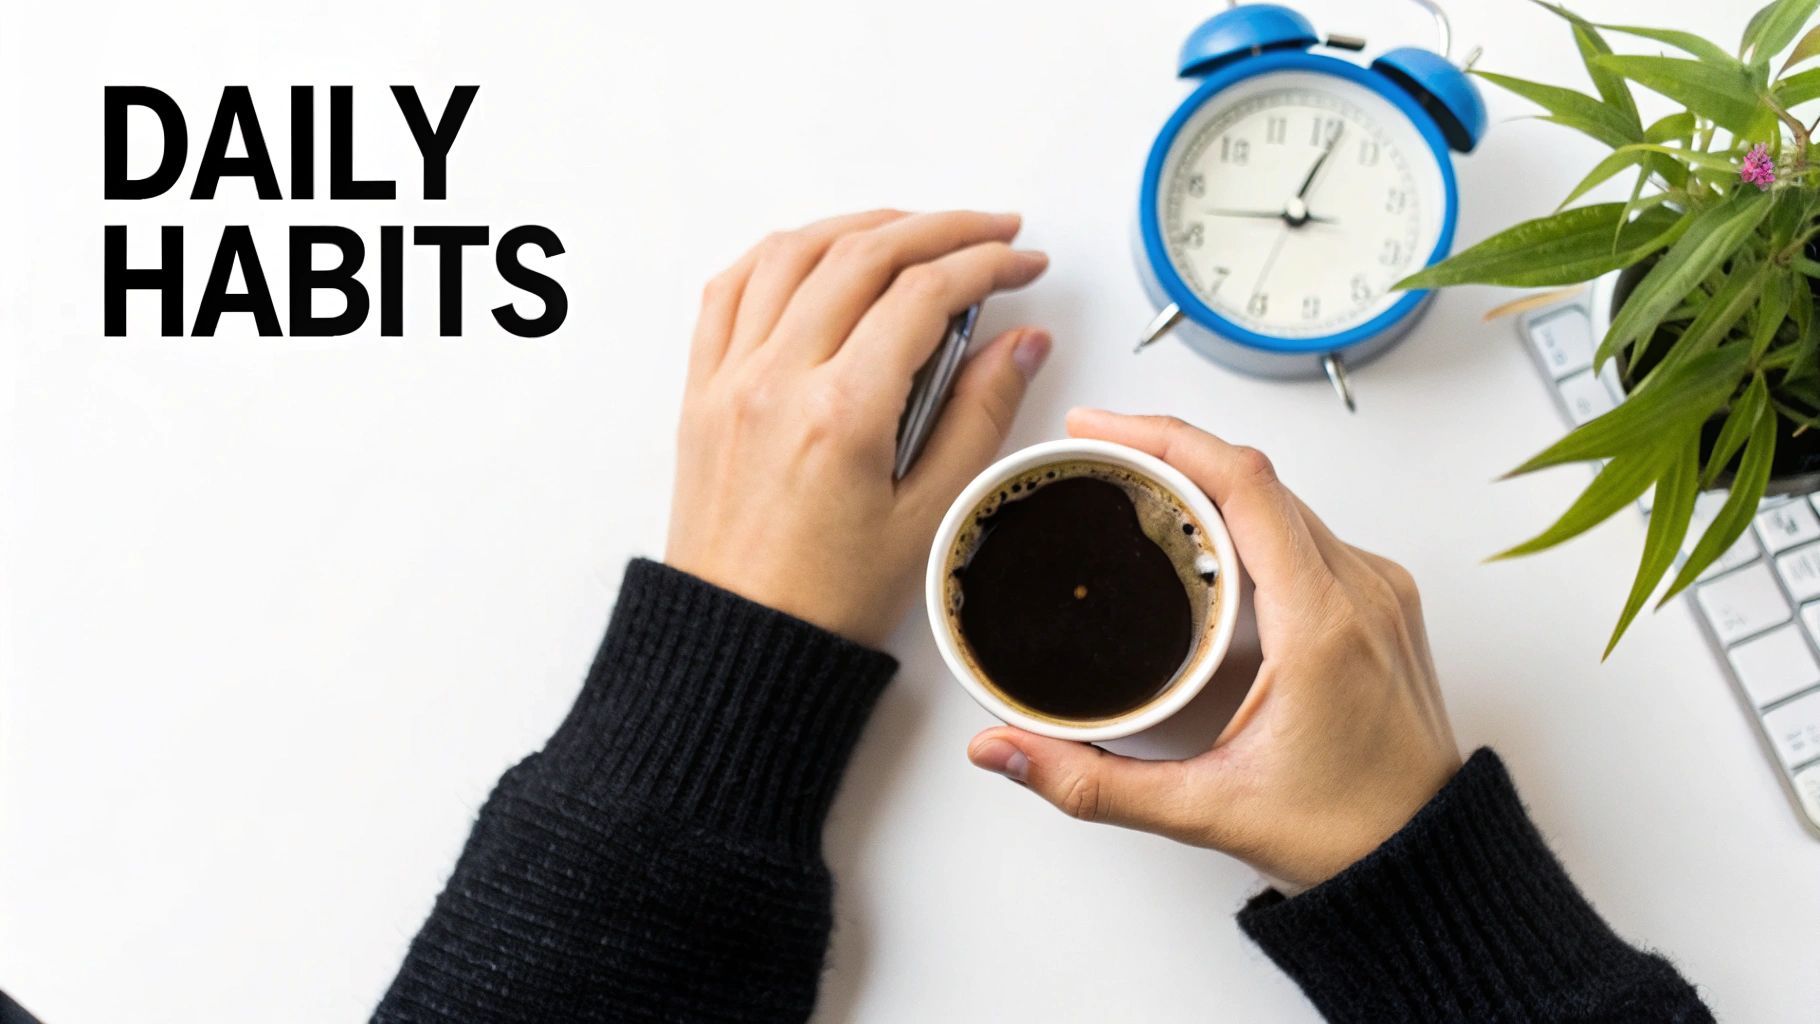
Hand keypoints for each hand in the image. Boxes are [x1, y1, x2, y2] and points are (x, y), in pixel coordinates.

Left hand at [666, 209, 1051, 647]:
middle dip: (938, 228)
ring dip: (861, 226)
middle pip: (863, 256)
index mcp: (841, 414)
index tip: (1022, 261)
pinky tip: (819, 254)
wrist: (739, 646)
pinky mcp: (702, 390)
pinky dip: (781, 253)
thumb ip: (980, 416)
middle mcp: (776, 380)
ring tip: (915, 231)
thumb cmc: (828, 602)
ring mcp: (730, 379)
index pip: (924, 295)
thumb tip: (1022, 342)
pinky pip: (730, 289)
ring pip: (792, 253)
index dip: (985, 263)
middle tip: (990, 231)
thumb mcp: (929, 516)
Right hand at [967, 410, 1460, 893]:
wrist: (1430, 862)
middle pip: (1258, 478)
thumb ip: (1090, 783)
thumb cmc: (1347, 834)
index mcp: (1322, 624)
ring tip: (1139, 482)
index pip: (1244, 484)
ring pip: (1285, 499)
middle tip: (1097, 449)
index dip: (1166, 438)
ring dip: (1212, 479)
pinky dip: (1251, 515)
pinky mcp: (1384, 602)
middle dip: (1172, 448)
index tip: (1101, 428)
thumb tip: (1004, 751)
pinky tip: (1206, 533)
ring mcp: (1379, 591)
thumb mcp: (1204, 810)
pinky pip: (1309, 530)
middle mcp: (1361, 590)